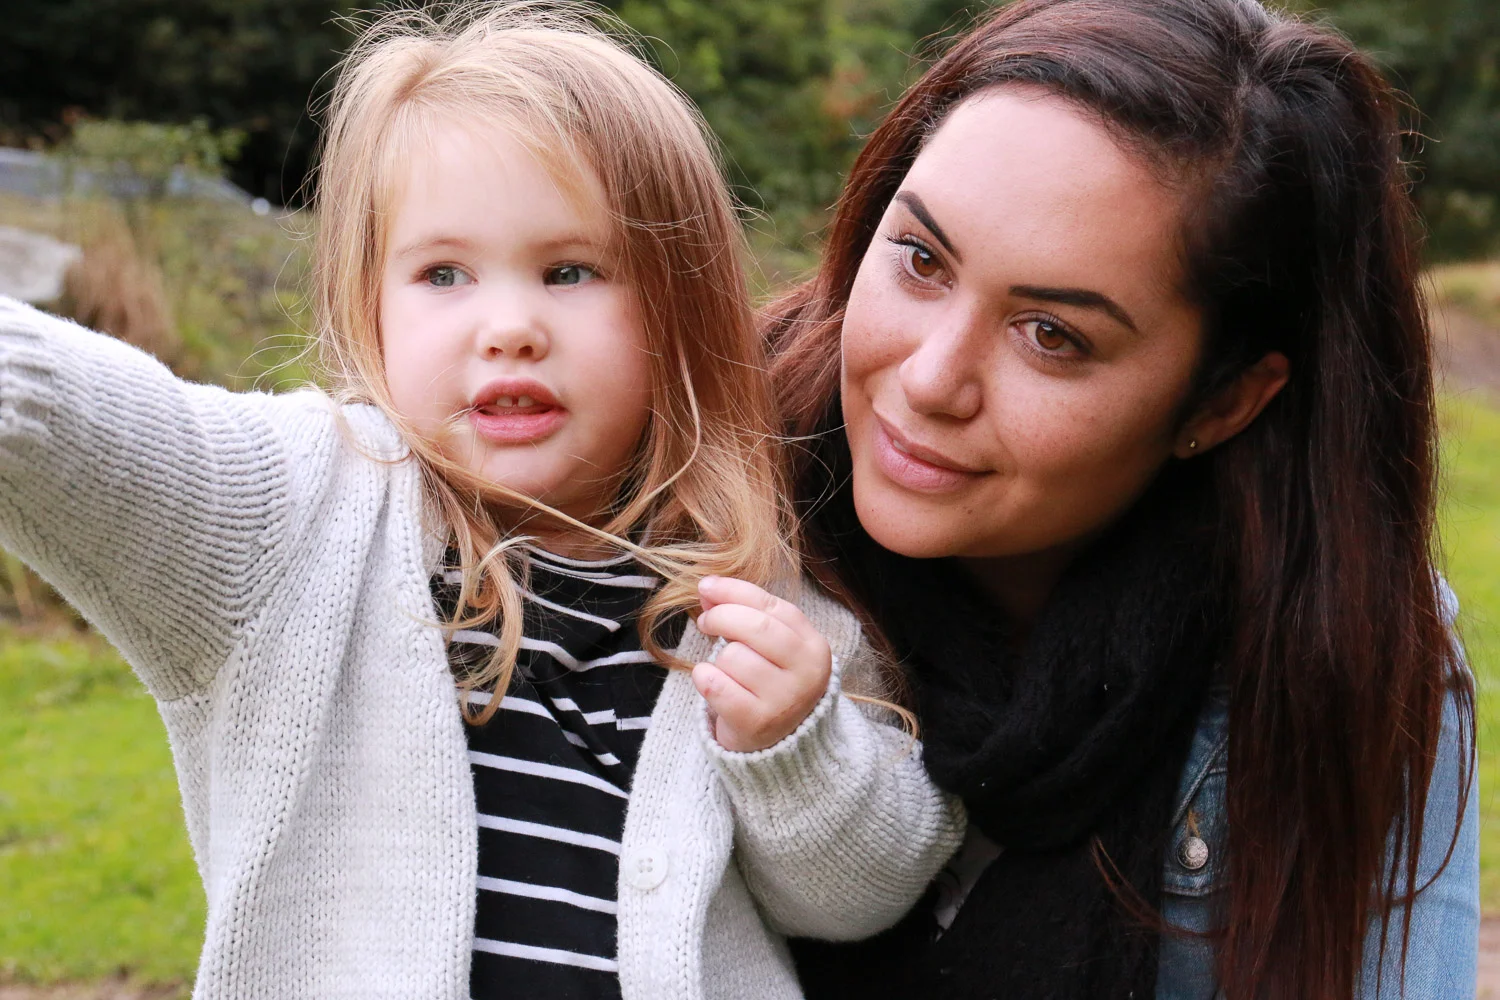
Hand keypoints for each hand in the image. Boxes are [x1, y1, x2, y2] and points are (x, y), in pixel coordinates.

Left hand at [691, 576, 833, 752]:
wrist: (781, 745)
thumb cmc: (771, 684)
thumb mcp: (770, 647)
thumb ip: (745, 613)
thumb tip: (708, 588)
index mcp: (814, 647)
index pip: (771, 606)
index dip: (734, 591)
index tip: (706, 586)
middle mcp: (806, 674)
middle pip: (755, 627)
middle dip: (721, 617)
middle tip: (706, 622)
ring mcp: (784, 701)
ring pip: (732, 657)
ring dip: (717, 659)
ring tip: (725, 671)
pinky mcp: (757, 723)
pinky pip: (716, 685)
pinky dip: (705, 679)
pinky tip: (713, 684)